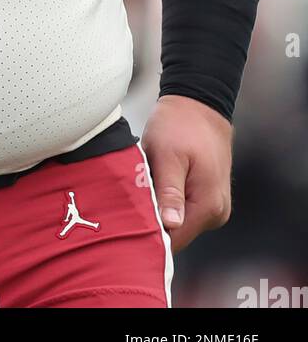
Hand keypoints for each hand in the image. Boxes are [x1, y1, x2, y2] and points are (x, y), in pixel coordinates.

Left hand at [141, 94, 232, 253]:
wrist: (199, 102)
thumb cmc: (179, 125)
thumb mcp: (167, 155)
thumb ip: (169, 192)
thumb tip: (171, 226)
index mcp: (208, 206)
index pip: (174, 239)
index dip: (148, 233)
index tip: (126, 221)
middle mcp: (216, 213)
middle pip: (175, 234)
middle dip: (151, 220)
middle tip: (131, 198)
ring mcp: (215, 207)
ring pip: (177, 222)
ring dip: (158, 209)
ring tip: (146, 184)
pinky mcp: (208, 199)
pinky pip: (183, 210)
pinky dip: (166, 201)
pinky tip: (156, 183)